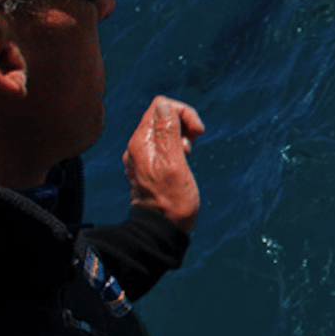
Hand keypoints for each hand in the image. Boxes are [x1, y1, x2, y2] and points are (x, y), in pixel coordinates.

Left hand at [122, 95, 204, 232]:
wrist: (161, 230)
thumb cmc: (171, 201)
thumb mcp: (174, 164)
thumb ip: (168, 132)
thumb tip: (164, 105)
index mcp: (141, 142)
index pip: (160, 106)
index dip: (184, 113)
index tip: (197, 133)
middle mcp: (137, 146)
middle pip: (161, 115)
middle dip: (183, 124)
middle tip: (193, 145)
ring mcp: (142, 157)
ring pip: (163, 130)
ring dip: (181, 137)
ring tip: (187, 155)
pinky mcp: (148, 167)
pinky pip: (162, 145)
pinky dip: (176, 148)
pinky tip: (182, 162)